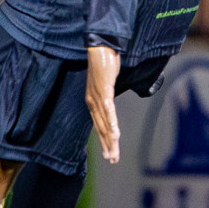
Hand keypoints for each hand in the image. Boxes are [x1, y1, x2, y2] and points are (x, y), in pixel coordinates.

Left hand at [85, 45, 121, 163]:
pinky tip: (116, 132)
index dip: (104, 140)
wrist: (100, 47)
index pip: (98, 125)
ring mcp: (97, 95)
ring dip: (110, 137)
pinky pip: (108, 108)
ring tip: (114, 151)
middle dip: (108, 145)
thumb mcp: (106, 84)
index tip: (110, 154)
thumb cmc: (104, 65)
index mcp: (92, 102)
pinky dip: (112, 121)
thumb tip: (113, 102)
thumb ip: (109, 95)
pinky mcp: (103, 89)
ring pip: (105, 121)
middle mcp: (92, 101)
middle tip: (113, 160)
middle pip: (101, 127)